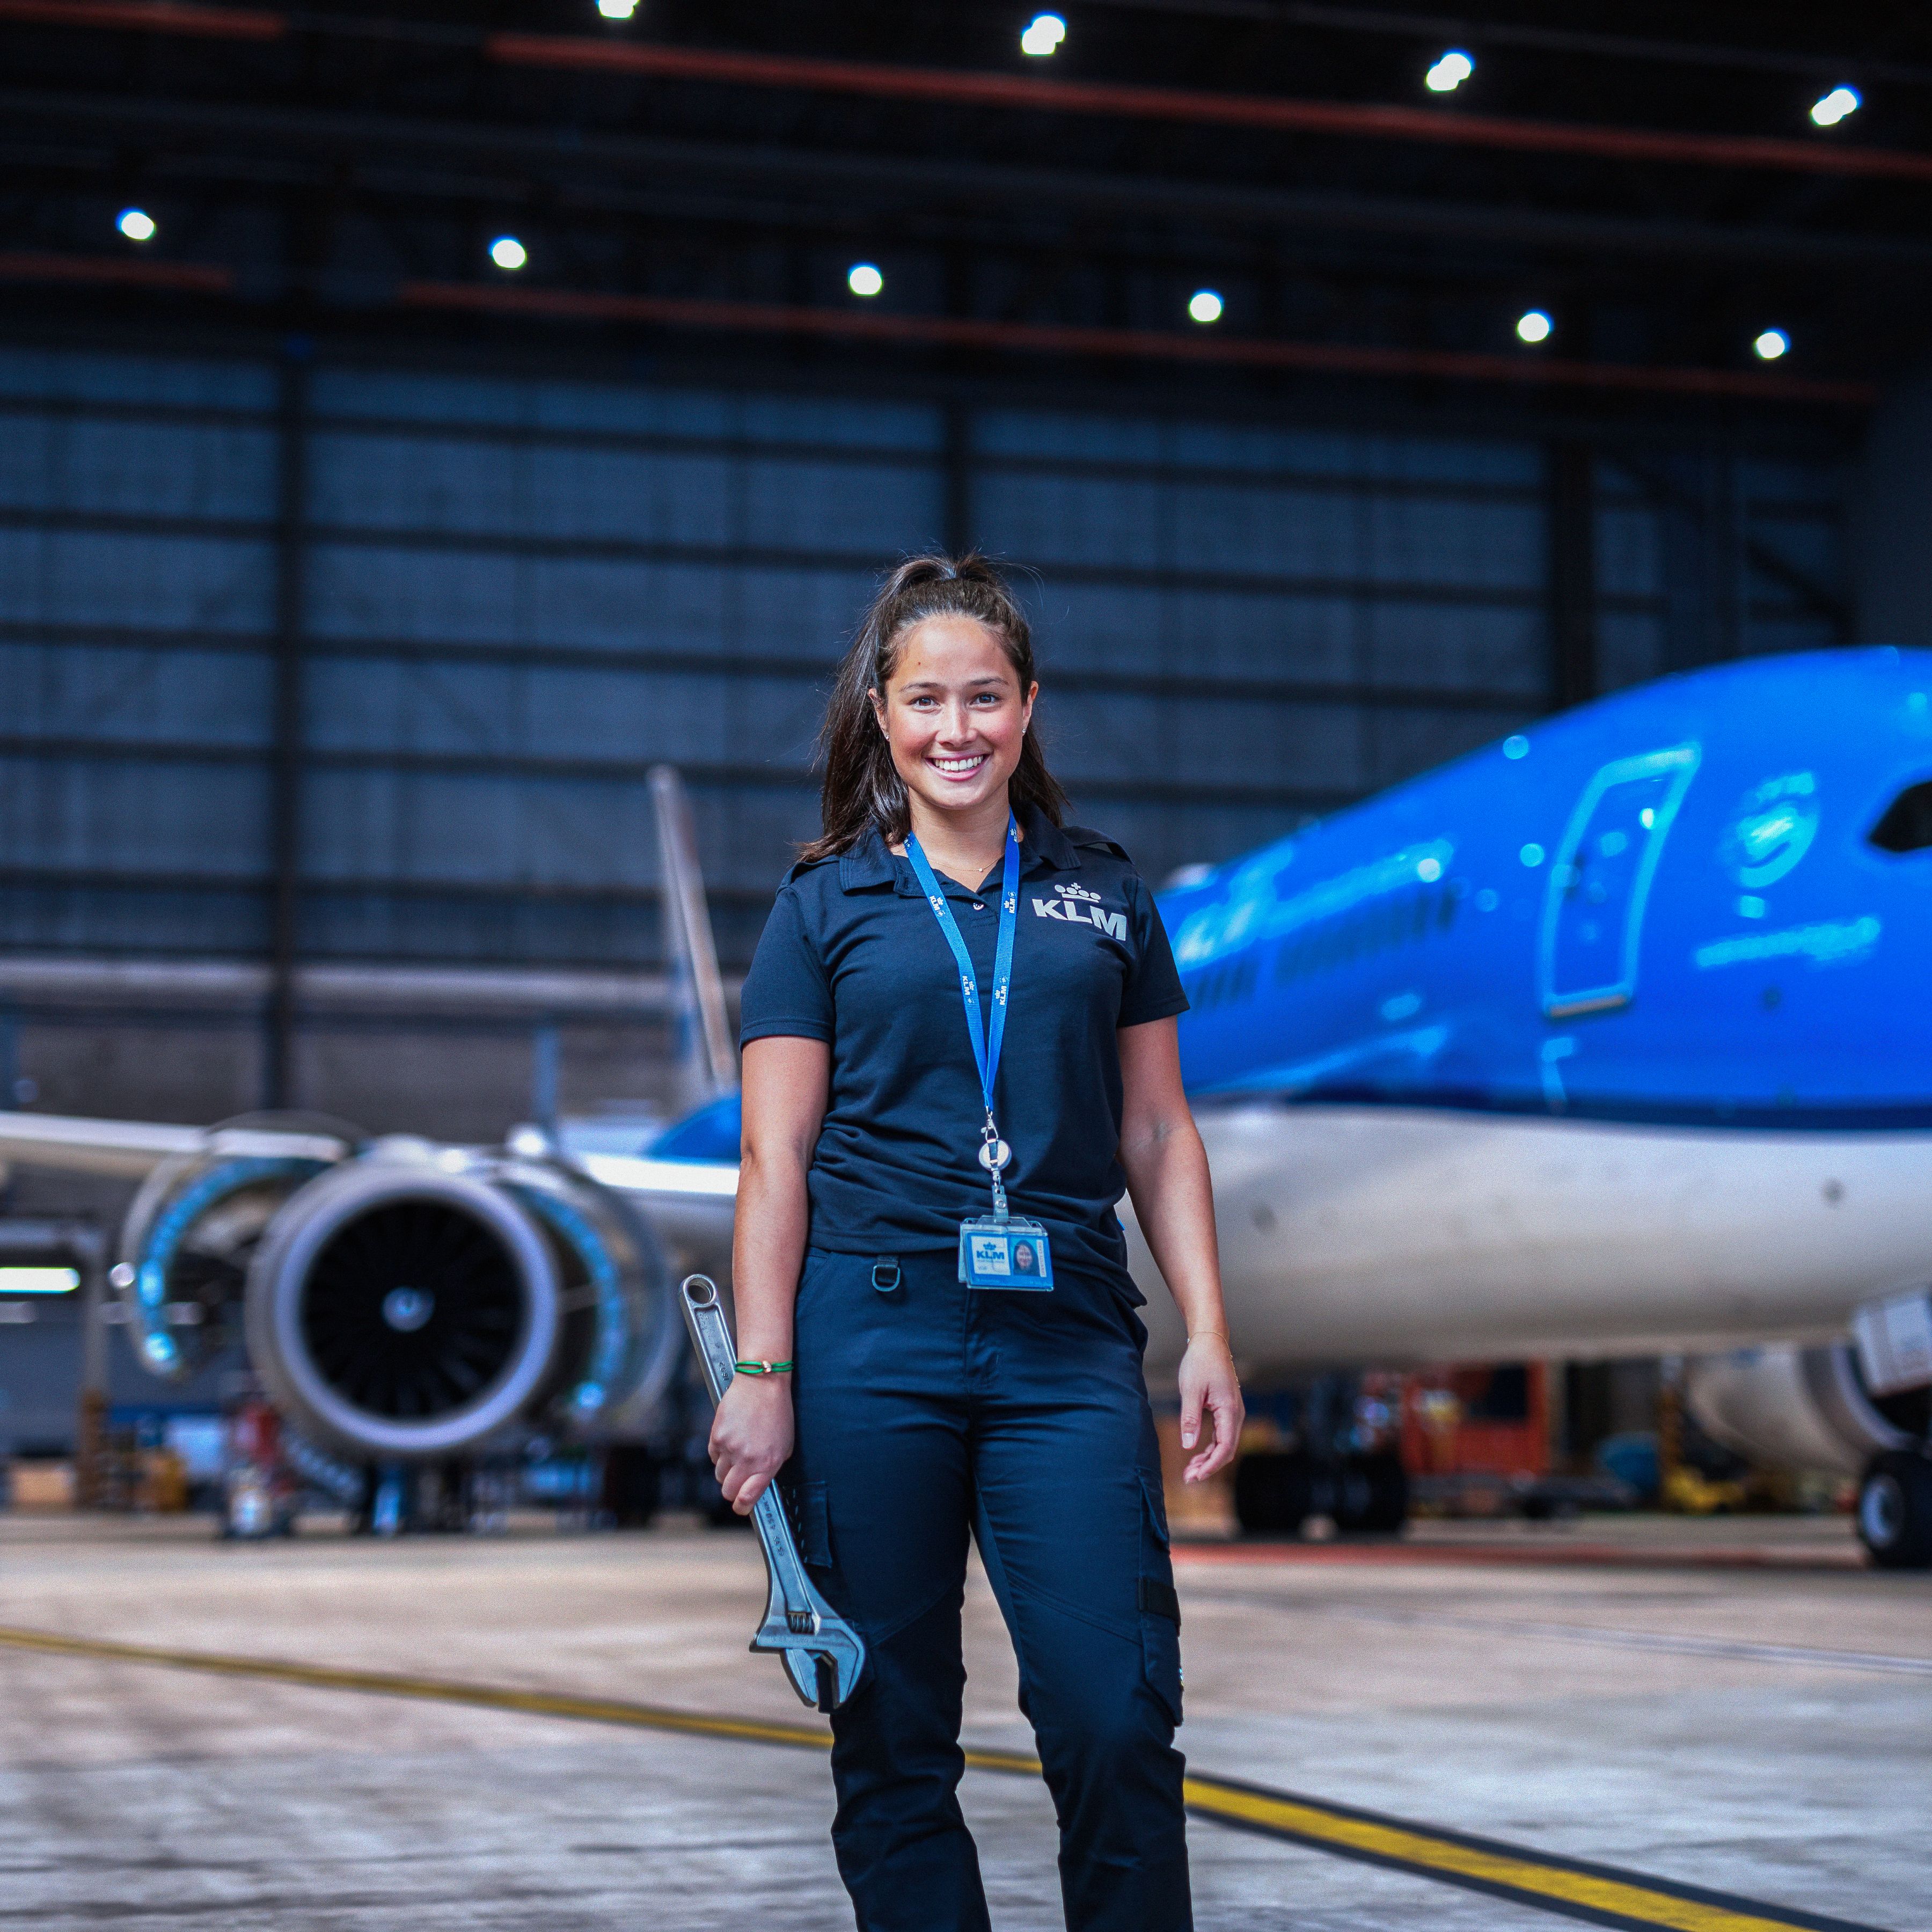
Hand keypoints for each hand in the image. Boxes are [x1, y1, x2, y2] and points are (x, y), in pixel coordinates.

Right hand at [708, 1373, 794, 1513]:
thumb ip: (770, 1468)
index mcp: (767, 1465)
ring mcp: (730, 1448)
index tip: (741, 1506)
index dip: (742, 1506)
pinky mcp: (716, 1436)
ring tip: (738, 1452)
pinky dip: (720, 1454)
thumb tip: (757, 1485)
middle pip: (728, 1491)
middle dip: (733, 1489)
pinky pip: (713, 1457)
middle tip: (739, 1479)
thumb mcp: (784, 1445)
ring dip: (726, 1470)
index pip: (747, 1498)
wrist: (761, 1384)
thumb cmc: (777, 1414)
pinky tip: (731, 1440)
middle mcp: (747, 1460)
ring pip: (719, 1475)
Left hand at [1177, 1335, 1242, 1483]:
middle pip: (1227, 1450)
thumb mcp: (1190, 1390)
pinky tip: (1196, 1454)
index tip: (1196, 1476)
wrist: (1209, 1342)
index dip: (1211, 1465)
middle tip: (1188, 1478)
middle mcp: (1236, 1414)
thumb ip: (1190, 1419)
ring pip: (1225, 1444)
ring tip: (1189, 1470)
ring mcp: (1233, 1412)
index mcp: (1229, 1410)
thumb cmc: (1200, 1362)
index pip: (1226, 1447)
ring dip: (1209, 1459)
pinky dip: (1210, 1447)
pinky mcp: (1226, 1410)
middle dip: (1209, 1466)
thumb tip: (1188, 1446)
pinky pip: (1222, 1435)